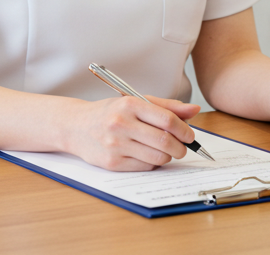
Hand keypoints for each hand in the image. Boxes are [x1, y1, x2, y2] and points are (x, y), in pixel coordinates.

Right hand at [66, 95, 200, 170]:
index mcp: (130, 105)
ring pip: (157, 157)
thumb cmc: (110, 113)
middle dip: (181, 147)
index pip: (167, 119)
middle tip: (183, 147)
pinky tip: (148, 155)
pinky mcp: (112, 163)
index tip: (190, 135)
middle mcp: (121, 124)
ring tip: (165, 150)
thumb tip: (194, 110)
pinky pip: (144, 166)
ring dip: (168, 156)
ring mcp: (115, 145)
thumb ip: (166, 106)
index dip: (184, 130)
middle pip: (164, 141)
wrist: (75, 126)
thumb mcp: (136, 102)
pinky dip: (153, 163)